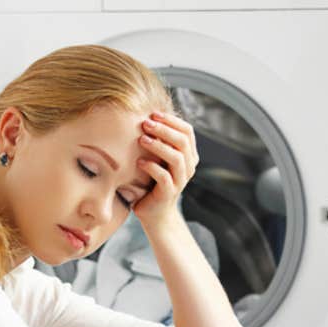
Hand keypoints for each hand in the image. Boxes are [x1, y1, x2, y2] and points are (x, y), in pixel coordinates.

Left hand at [131, 111, 199, 229]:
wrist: (154, 212)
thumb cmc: (152, 180)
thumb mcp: (157, 157)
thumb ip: (159, 140)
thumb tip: (145, 114)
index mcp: (189, 155)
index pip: (187, 131)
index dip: (172, 120)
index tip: (153, 114)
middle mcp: (188, 167)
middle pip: (183, 142)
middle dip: (164, 130)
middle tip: (145, 124)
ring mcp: (180, 181)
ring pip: (176, 158)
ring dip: (158, 146)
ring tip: (142, 139)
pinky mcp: (169, 194)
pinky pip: (164, 177)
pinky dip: (151, 167)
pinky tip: (139, 162)